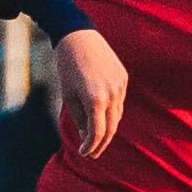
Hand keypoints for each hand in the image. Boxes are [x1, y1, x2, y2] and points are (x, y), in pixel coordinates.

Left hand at [52, 28, 126, 158]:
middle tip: (92, 154)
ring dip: (108, 129)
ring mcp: (120, 86)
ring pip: (117, 116)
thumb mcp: (69, 96)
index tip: (83, 154)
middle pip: (111, 128)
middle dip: (101, 144)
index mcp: (95, 100)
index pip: (97, 133)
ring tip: (96, 139)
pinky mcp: (123, 78)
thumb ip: (79, 119)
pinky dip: (112, 113)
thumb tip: (87, 136)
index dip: (90, 147)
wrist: (78, 37)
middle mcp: (112, 94)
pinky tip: (103, 118)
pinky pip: (119, 102)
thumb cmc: (68, 67)